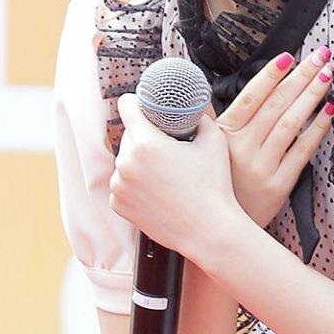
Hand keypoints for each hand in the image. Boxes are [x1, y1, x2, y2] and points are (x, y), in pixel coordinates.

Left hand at [108, 94, 238, 263]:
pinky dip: (135, 184)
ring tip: (165, 173)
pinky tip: (157, 191)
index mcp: (145, 143)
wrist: (209, 231)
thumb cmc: (214, 186)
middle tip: (168, 148)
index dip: (137, 101)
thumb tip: (192, 109)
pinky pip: (123, 184)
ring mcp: (119, 186)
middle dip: (145, 137)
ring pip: (125, 161)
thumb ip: (200, 117)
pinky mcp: (118, 204)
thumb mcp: (214, 140)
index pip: (127, 106)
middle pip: (129, 135)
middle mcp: (125, 163)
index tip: (144, 105)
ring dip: (139, 162)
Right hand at [211, 45, 333, 227]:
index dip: (270, 75)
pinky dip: (317, 130)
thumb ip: (210, 120)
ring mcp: (262, 167)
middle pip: (276, 105)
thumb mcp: (206, 148)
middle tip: (320, 56)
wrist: (216, 228)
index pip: (251, 97)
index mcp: (223, 135)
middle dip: (300, 77)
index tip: (288, 56)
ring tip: (327, 76)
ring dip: (311, 97)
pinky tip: (328, 112)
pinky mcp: (279, 185)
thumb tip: (202, 93)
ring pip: (291, 124)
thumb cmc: (216, 181)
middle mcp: (242, 149)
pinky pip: (302, 152)